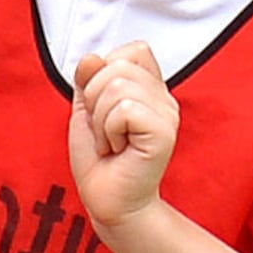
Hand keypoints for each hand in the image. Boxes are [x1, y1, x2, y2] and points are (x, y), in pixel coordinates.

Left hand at [68, 45, 179, 228]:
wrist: (108, 201)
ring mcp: (167, 114)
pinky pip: (124, 110)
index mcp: (149, 88)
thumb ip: (87, 80)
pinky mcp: (164, 132)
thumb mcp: (85, 111)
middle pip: (118, 65)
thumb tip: (92, 57)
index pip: (132, 50)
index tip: (103, 108)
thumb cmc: (100, 162)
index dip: (104, 73)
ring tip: (111, 142)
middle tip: (105, 131)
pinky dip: (109, 131)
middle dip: (95, 99)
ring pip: (118, 86)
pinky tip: (118, 150)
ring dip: (100, 120)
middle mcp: (163, 97)